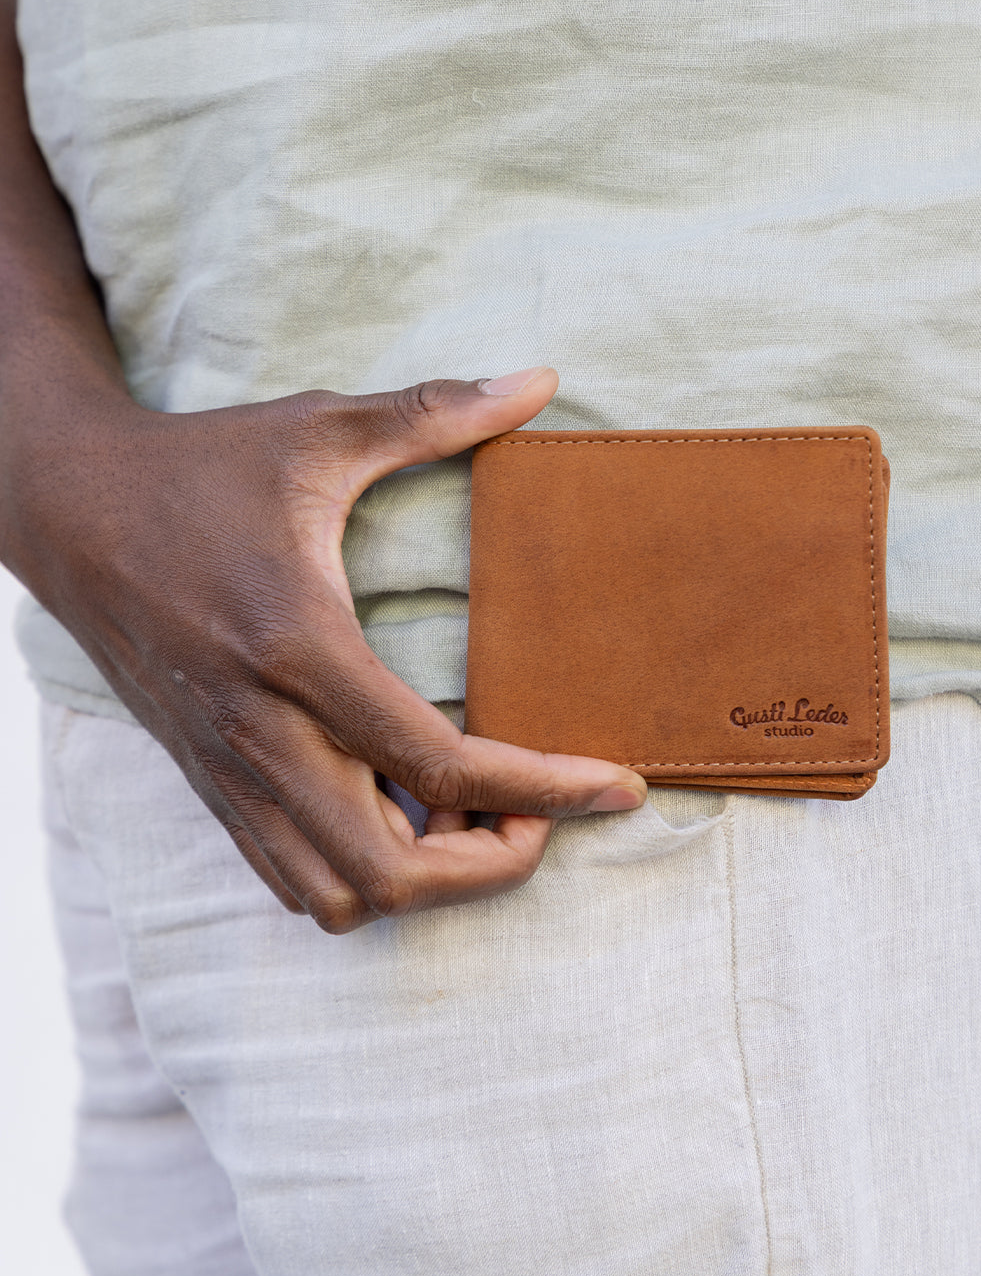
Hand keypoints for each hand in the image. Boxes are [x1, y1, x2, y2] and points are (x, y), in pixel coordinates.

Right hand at [7, 366, 646, 930]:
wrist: (67, 510)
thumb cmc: (198, 469)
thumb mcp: (319, 429)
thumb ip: (435, 411)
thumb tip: (540, 380)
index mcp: (300, 646)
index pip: (439, 763)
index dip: (545, 788)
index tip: (617, 785)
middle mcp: (261, 730)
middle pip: (390, 872)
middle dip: (489, 863)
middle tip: (538, 811)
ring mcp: (229, 770)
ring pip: (336, 895)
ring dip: (423, 877)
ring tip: (468, 809)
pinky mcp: (209, 783)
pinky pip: (292, 877)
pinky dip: (364, 873)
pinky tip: (398, 806)